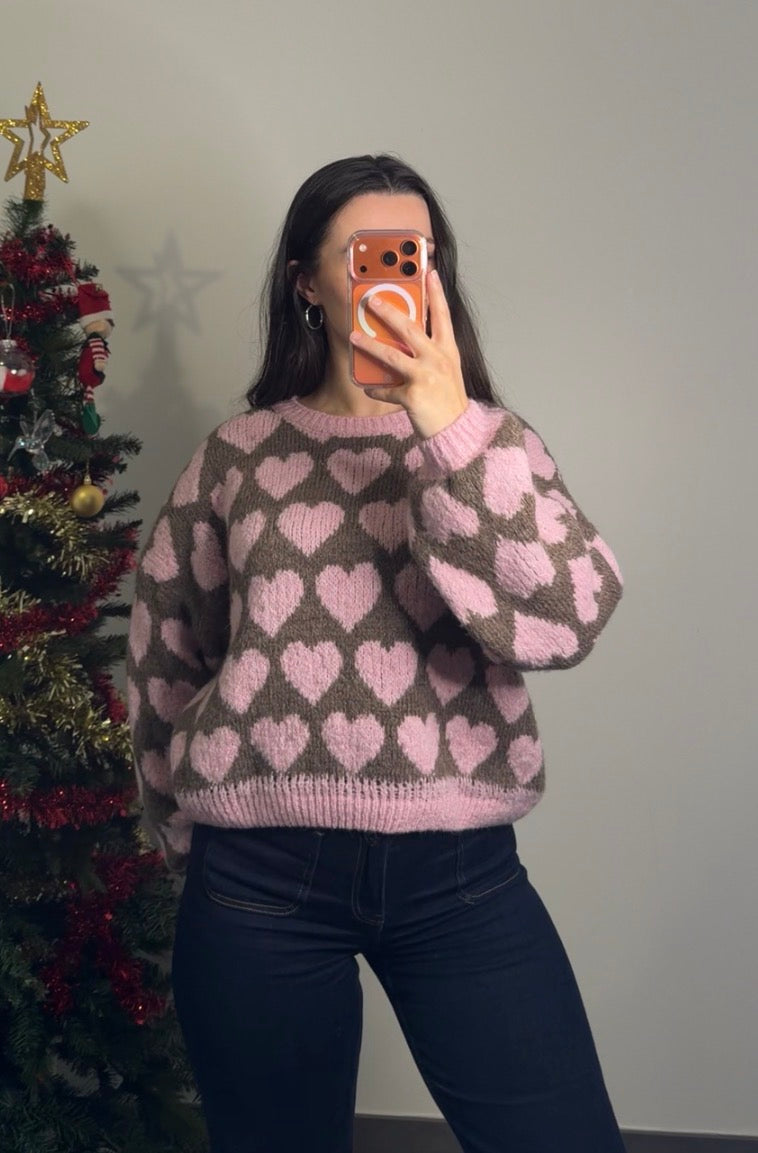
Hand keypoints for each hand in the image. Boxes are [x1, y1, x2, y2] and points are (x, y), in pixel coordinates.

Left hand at [349, 269, 468, 439]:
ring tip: (354, 337)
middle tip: (372, 300)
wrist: (457, 431)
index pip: (443, 316)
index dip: (436, 293)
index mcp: (448, 351)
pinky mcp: (413, 396)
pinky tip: (368, 388)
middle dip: (389, 312)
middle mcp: (438, 360)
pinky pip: (387, 390)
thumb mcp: (448, 371)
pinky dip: (377, 389)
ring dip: (370, 345)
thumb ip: (432, 353)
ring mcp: (425, 377)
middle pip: (410, 329)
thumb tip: (406, 341)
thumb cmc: (450, 401)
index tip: (429, 272)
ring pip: (392, 356)